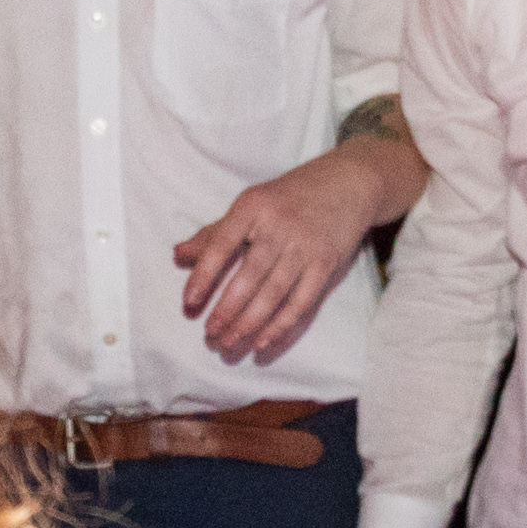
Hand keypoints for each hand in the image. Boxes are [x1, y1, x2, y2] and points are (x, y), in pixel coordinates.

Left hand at [176, 144, 405, 366]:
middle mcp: (279, 225)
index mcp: (253, 206)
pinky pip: (301, 302)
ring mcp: (305, 246)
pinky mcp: (326, 264)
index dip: (204, 275)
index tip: (189, 302)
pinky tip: (262, 341)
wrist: (348, 184)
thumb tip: (178, 255)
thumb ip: (216, 232)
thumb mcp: (252, 204)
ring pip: (274, 294)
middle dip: (227, 310)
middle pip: (249, 276)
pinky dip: (281, 325)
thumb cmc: (290, 198)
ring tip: (229, 343)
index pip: (222, 243)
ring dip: (249, 324)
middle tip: (210, 334)